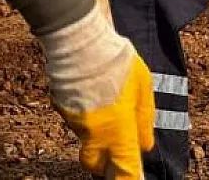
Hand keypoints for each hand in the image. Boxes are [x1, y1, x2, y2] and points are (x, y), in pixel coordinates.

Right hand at [39, 4, 155, 177]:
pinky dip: (84, 114)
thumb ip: (145, 118)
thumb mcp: (143, 86)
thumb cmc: (117, 61)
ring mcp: (75, 123)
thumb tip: (146, 144)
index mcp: (118, 129)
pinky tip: (92, 93)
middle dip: (106, 163)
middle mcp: (94, 133)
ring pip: (86, 139)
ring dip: (96, 132)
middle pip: (96, 164)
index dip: (128, 178)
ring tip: (106, 102)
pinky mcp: (61, 111)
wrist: (81, 42)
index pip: (125, 167)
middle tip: (117, 148)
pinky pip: (75, 120)